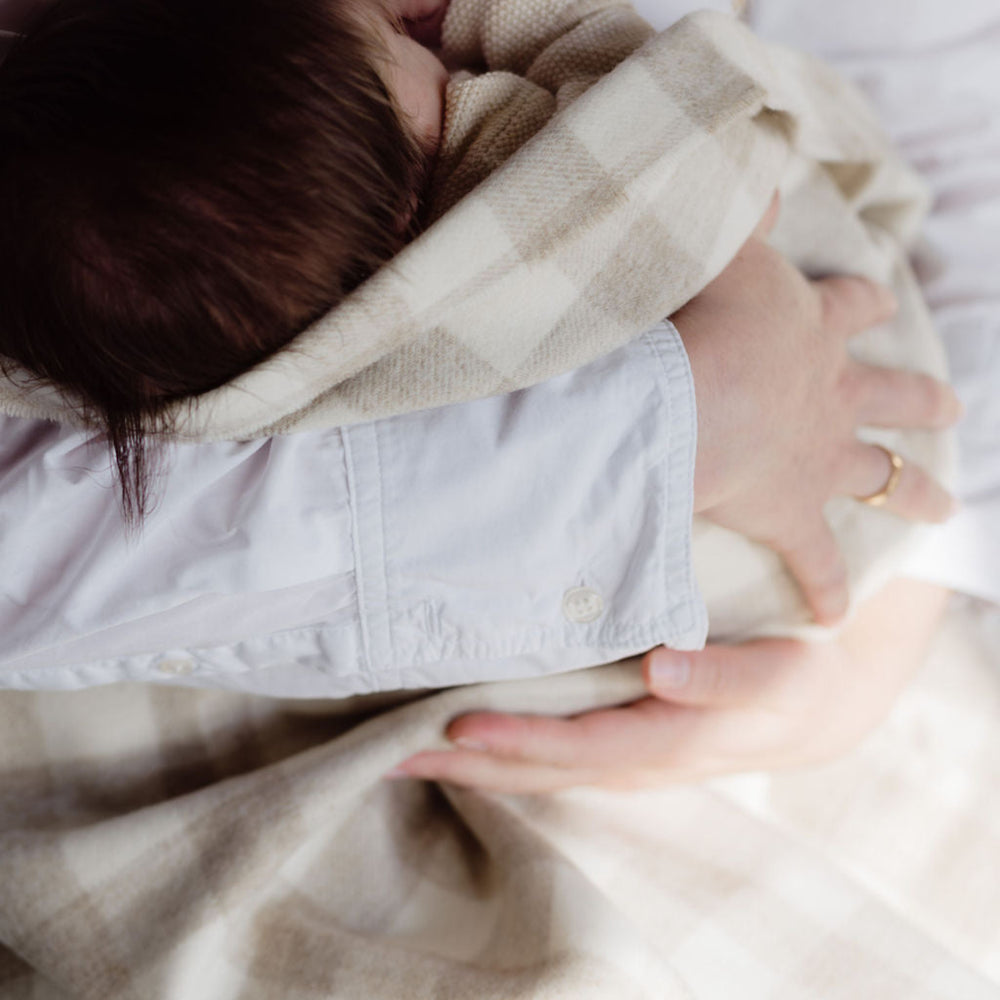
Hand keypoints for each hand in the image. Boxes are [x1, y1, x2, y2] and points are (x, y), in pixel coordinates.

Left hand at [392, 579, 949, 791]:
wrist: (818, 703)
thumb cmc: (795, 677)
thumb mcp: (779, 677)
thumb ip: (723, 676)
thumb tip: (659, 669)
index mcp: (670, 741)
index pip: (578, 747)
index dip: (518, 742)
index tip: (453, 727)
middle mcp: (637, 760)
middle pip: (540, 770)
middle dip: (466, 764)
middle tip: (392, 746)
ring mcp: (625, 759)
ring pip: (538, 770)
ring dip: (472, 764)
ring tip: (405, 746)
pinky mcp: (622, 745)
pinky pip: (553, 755)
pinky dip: (503, 753)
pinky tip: (463, 738)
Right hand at [677, 198, 959, 623]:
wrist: (691, 397)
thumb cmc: (701, 320)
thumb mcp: (723, 250)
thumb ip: (742, 216)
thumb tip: (761, 175)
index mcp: (816, 330)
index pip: (855, 308)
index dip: (867, 303)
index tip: (882, 300)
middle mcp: (833, 395)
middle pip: (895, 397)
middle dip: (922, 402)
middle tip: (953, 409)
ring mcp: (820, 458)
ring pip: (883, 478)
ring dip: (914, 493)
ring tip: (942, 508)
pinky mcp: (792, 514)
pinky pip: (815, 561)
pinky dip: (826, 588)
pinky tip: (837, 616)